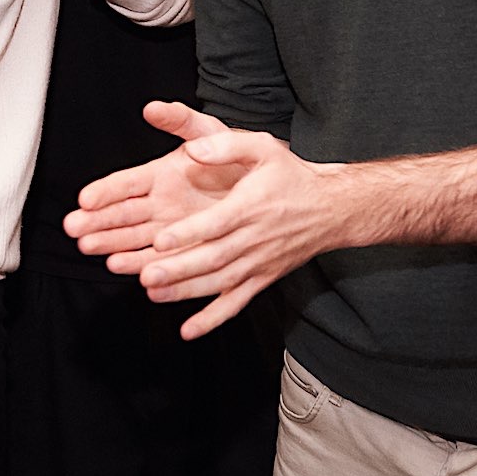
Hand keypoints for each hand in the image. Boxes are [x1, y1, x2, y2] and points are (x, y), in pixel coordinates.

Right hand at [66, 102, 236, 265]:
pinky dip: (138, 263)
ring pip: (132, 238)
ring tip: (90, 247)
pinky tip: (118, 265)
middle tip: (75, 228)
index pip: (126, 183)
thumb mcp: (208, 131)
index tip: (85, 198)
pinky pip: (156, 259)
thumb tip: (153, 107)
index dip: (105, 191)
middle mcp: (158, 203)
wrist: (265, 189)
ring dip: (110, 243)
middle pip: (120, 214)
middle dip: (96, 220)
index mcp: (159, 174)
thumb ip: (181, 120)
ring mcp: (168, 228)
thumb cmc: (234, 157)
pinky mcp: (182, 250)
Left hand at [68, 101, 341, 338]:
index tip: (160, 240)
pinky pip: (236, 303)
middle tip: (146, 275)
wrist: (330, 209)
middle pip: (213, 258)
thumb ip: (226, 145)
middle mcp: (254, 239)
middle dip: (178, 270)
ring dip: (186, 292)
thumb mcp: (263, 148)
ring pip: (219, 283)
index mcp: (250, 206)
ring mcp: (258, 263)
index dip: (188, 233)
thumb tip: (193, 149)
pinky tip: (188, 330)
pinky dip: (212, 319)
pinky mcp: (262, 279)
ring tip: (154, 293)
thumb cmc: (291, 176)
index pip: (216, 223)